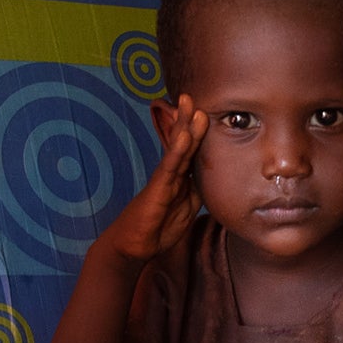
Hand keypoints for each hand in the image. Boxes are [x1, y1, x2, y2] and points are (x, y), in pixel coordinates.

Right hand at [104, 97, 207, 266]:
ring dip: (184, 125)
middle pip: (183, 142)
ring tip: (189, 103)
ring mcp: (164, 179)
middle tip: (192, 96)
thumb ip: (197, 192)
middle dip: (188, 119)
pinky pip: (170, 166)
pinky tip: (184, 135)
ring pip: (177, 148)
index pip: (191, 150)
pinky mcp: (157, 188)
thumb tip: (210, 179)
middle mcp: (171, 174)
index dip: (198, 132)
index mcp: (179, 178)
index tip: (205, 111)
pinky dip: (178, 150)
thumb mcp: (187, 210)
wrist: (133, 246)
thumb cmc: (157, 229)